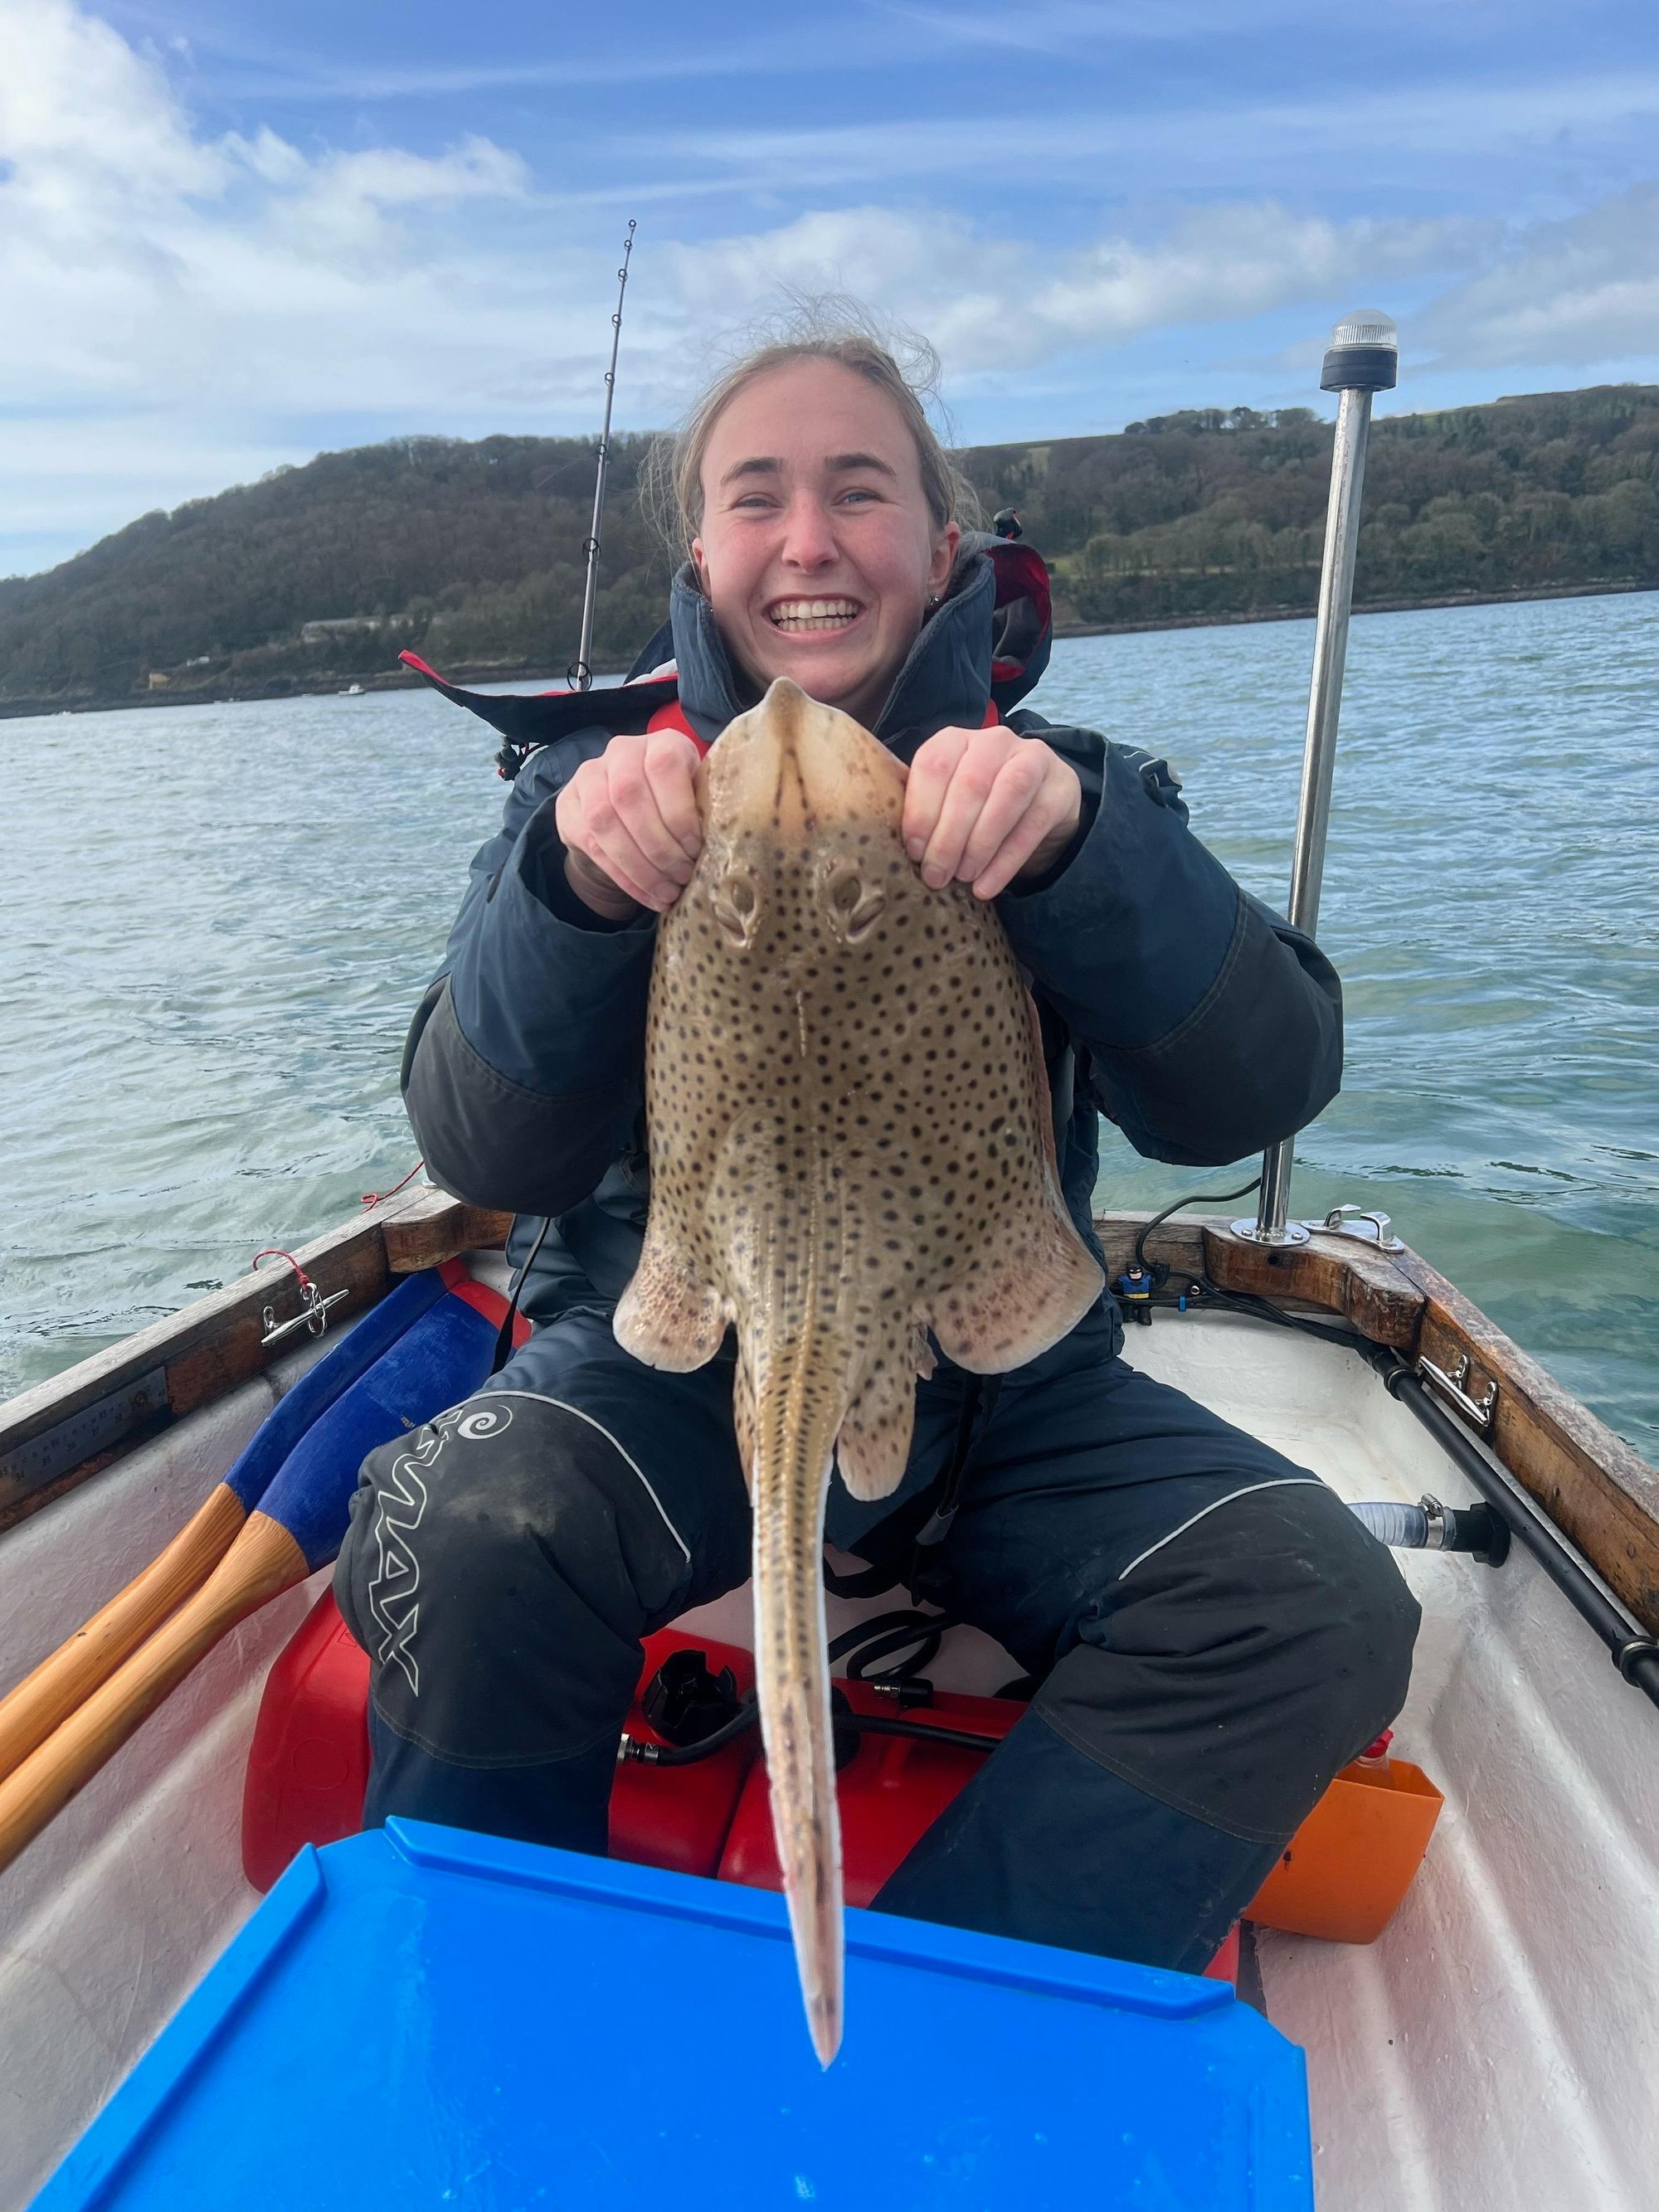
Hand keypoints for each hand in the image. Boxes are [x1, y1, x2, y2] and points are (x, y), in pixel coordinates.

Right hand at [555, 729, 702, 916]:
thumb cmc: (678, 804)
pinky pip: (592, 844)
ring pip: (605, 821)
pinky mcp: (569, 804)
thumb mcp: (698, 797)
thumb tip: (722, 846)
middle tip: (681, 877)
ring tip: (666, 892)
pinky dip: (623, 876)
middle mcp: (622, 752)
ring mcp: (589, 775)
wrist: (630, 807)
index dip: (678, 811)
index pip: (664, 767)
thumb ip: (706, 809)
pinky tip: (647, 894)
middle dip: (659, 846)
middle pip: (629, 796)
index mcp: (662, 742)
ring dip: (638, 865)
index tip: (695, 848)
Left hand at [902, 726, 1082, 899]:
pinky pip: (1033, 824)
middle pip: (970, 784)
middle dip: (949, 836)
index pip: (934, 765)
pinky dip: (1006, 861)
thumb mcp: (947, 799)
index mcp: (957, 740)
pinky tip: (986, 886)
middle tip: (935, 876)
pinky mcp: (1060, 787)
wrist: (1040, 803)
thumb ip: (924, 810)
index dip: (921, 810)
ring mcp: (1033, 759)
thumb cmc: (979, 805)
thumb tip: (888, 846)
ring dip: (980, 844)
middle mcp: (995, 740)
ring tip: (962, 878)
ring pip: (1007, 796)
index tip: (914, 851)